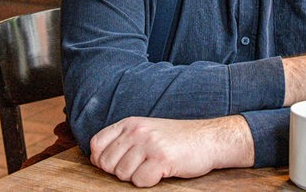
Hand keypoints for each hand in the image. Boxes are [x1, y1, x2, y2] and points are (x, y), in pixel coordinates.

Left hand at [89, 115, 253, 186]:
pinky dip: (150, 181)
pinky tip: (162, 171)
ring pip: (122, 174)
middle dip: (120, 171)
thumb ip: (123, 140)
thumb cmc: (178, 139)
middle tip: (141, 166)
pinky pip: (140, 181)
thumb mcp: (147, 130)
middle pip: (106, 163)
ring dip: (137, 176)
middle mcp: (137, 131)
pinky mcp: (162, 158)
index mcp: (130, 123)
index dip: (101, 159)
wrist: (209, 139)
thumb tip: (96, 159)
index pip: (96, 144)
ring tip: (153, 167)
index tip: (116, 164)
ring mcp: (149, 144)